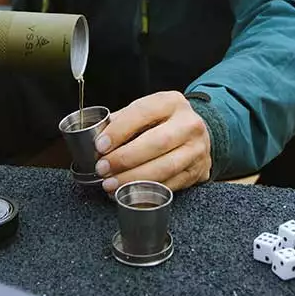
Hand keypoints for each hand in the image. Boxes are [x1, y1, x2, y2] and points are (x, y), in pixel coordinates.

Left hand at [93, 91, 211, 193]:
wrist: (197, 135)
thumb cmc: (165, 122)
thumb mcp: (148, 111)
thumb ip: (124, 120)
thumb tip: (96, 136)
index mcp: (172, 102)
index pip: (143, 112)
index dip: (120, 130)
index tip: (100, 146)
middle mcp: (189, 123)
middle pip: (157, 142)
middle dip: (125, 158)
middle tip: (103, 168)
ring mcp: (196, 149)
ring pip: (165, 167)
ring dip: (134, 179)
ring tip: (112, 184)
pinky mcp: (197, 171)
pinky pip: (171, 185)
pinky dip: (147, 191)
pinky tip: (129, 193)